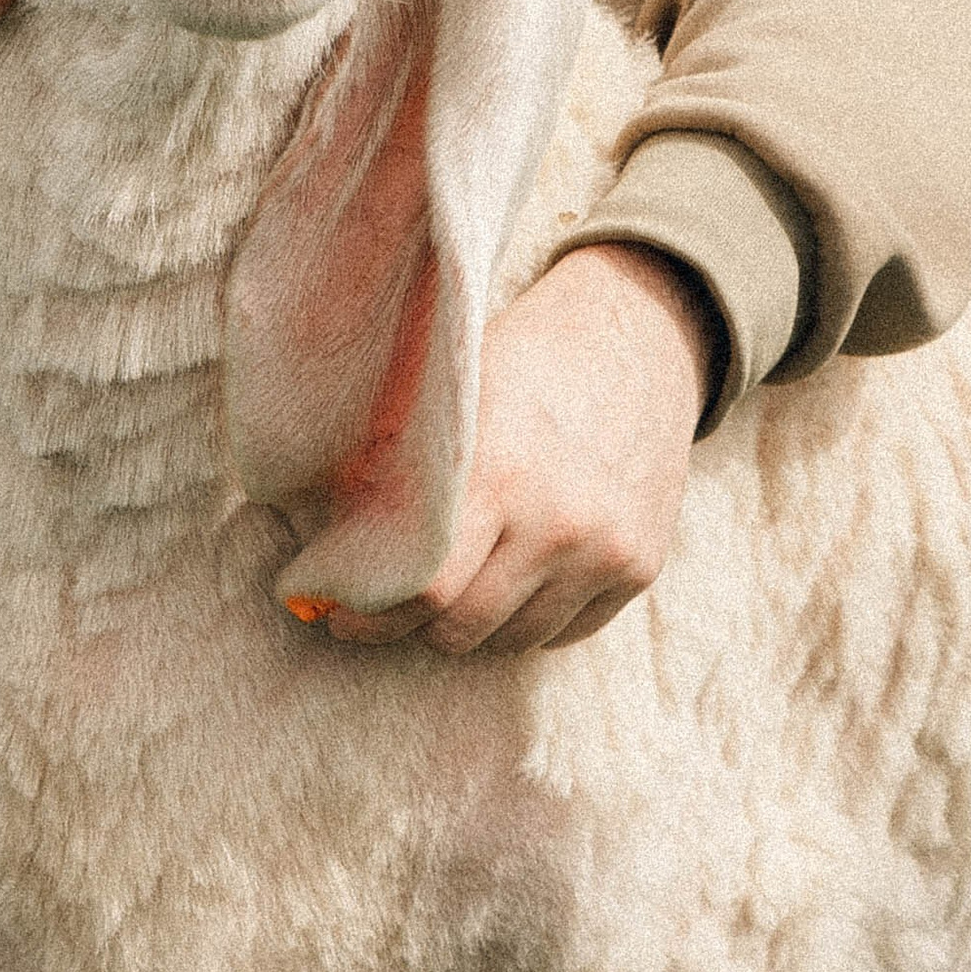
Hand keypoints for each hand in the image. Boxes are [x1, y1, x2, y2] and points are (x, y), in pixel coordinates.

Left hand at [322, 243, 716, 657]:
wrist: (637, 332)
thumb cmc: (522, 358)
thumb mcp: (454, 398)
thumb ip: (400, 471)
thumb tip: (330, 546)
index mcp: (499, 472)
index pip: (426, 590)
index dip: (370, 612)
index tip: (339, 612)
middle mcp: (559, 523)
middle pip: (464, 627)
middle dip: (413, 625)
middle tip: (385, 608)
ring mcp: (605, 551)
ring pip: (514, 639)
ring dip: (473, 625)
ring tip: (448, 590)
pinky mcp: (640, 567)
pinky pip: (566, 633)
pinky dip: (528, 622)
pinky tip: (504, 586)